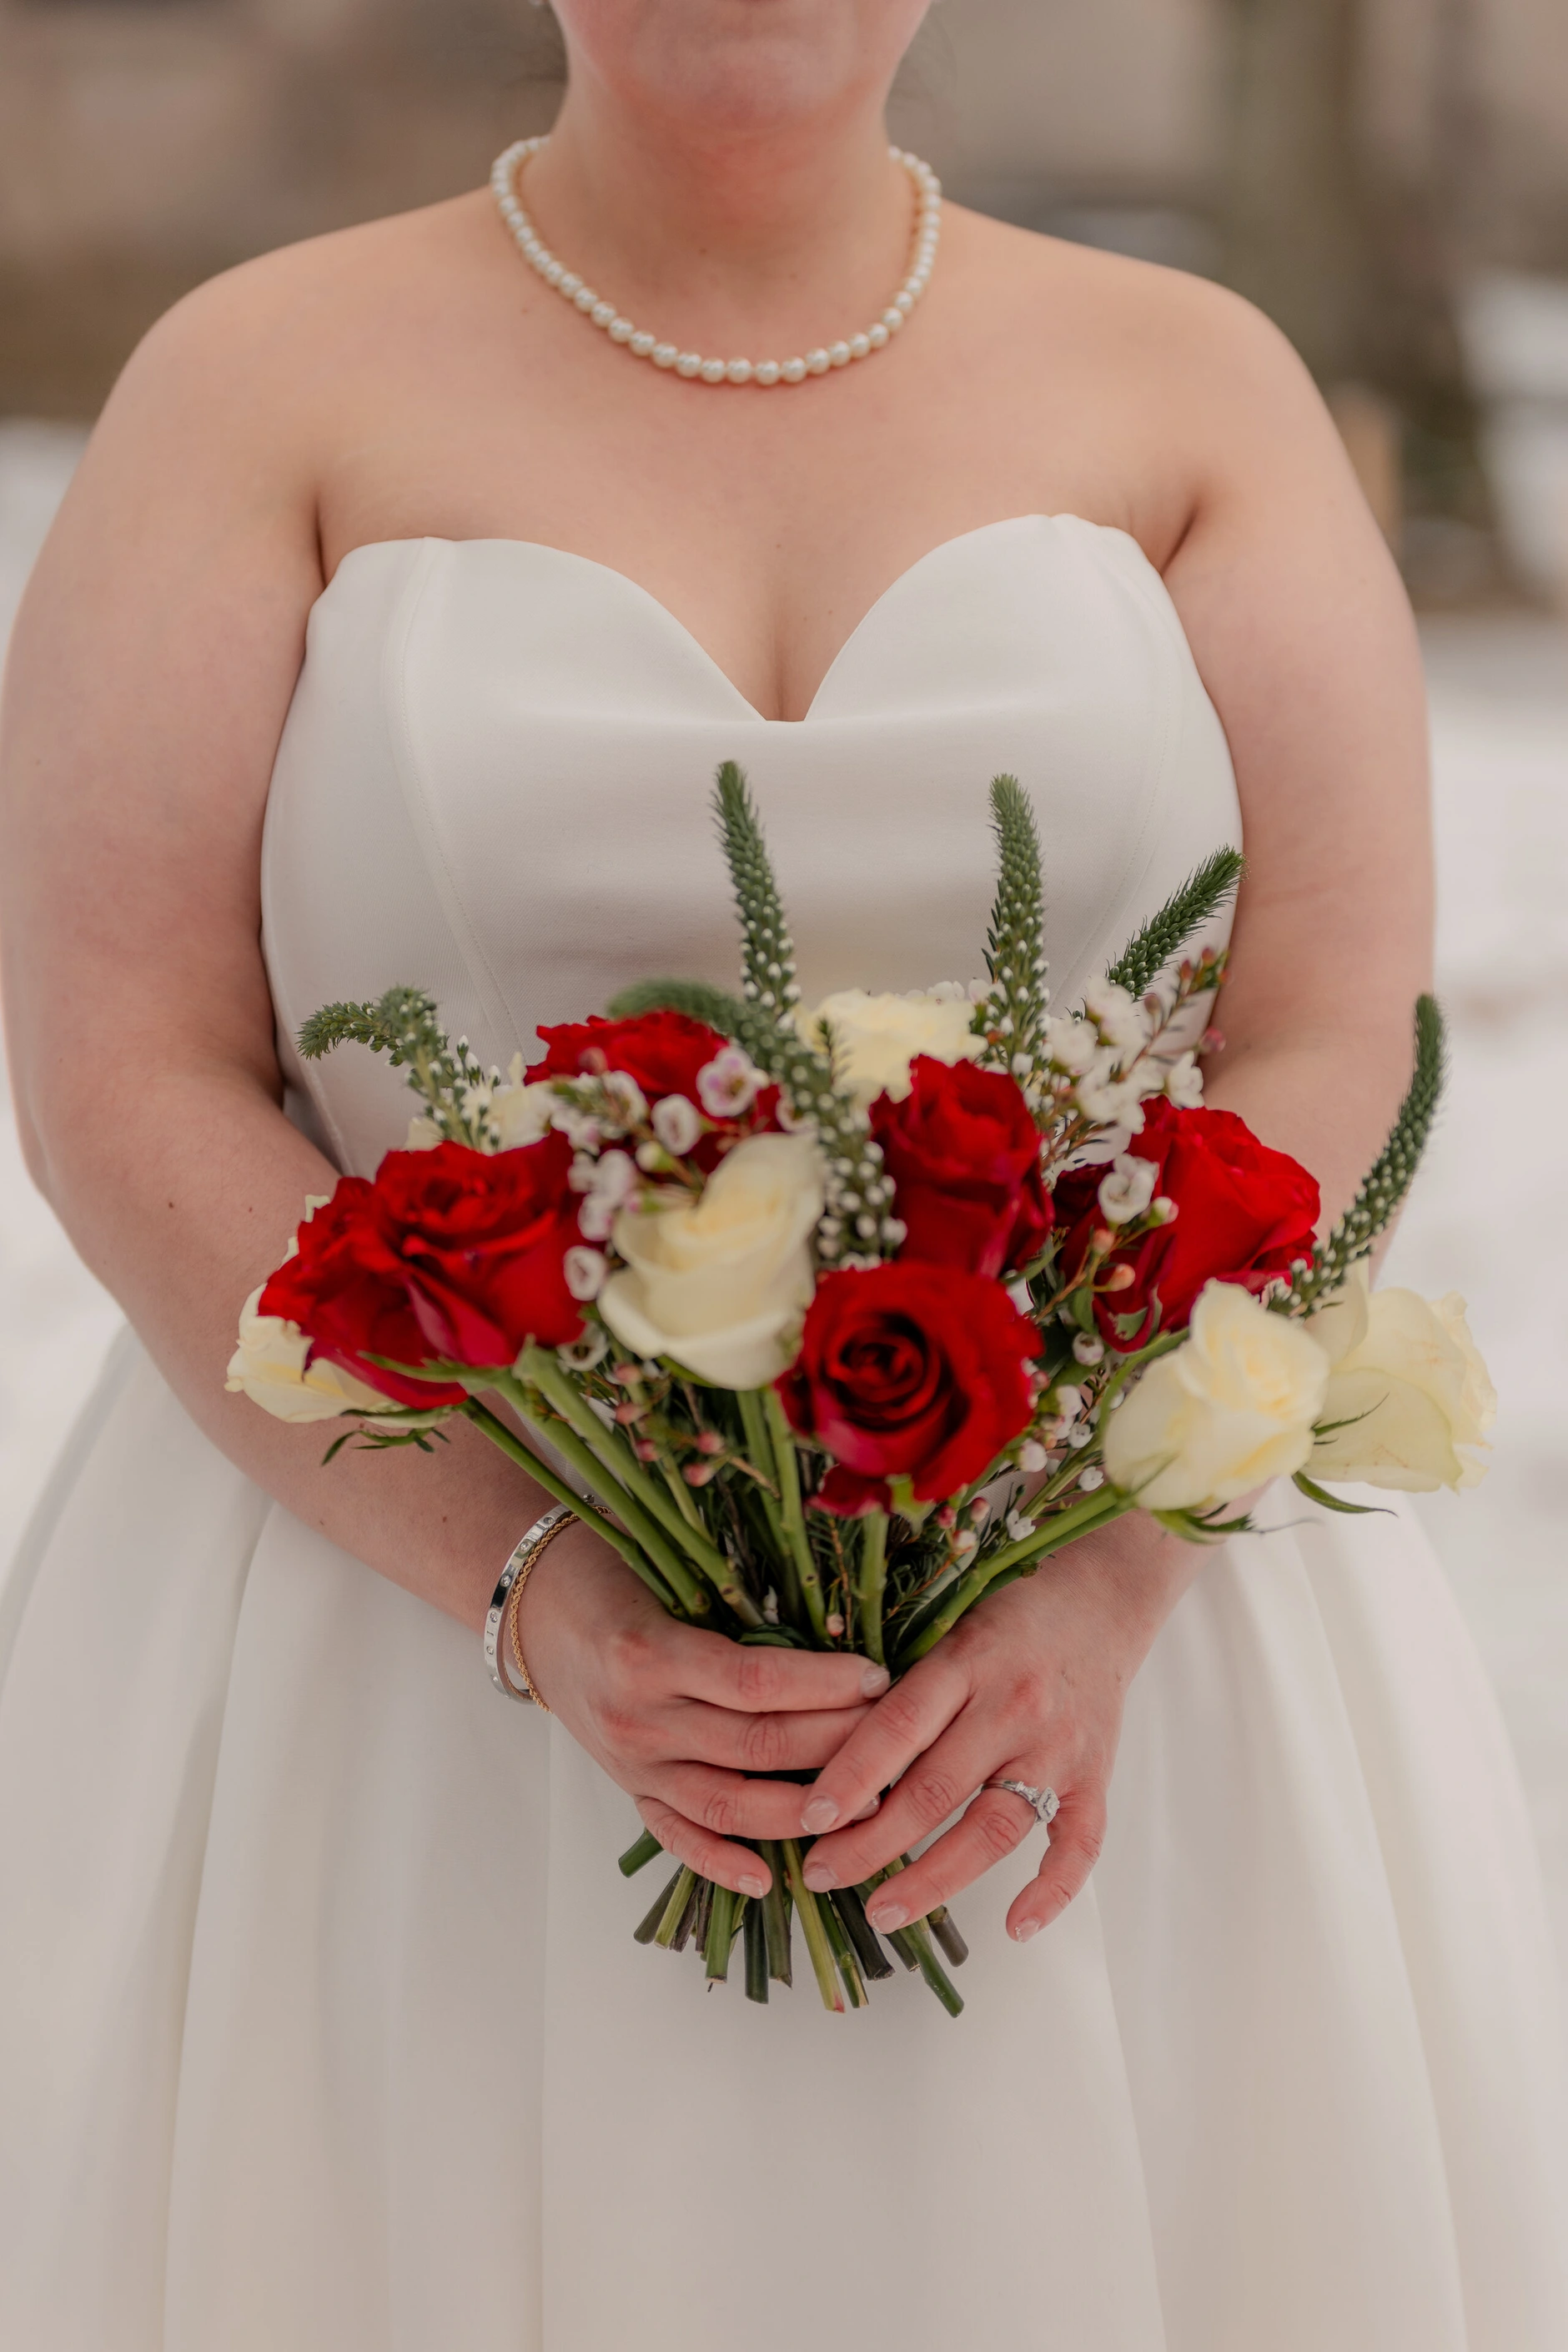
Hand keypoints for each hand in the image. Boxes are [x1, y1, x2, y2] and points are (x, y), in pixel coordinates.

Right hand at [515, 1519, 888, 1897]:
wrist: (533, 1609)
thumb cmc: (611, 1575)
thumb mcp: (666, 1573)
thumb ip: (735, 1603)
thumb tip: (836, 1621)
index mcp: (649, 1653)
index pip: (754, 1682)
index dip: (823, 1684)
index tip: (878, 1676)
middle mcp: (639, 1717)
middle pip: (755, 1746)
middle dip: (836, 1744)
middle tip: (897, 1735)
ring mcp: (632, 1763)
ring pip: (725, 1804)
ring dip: (800, 1811)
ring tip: (865, 1805)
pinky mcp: (628, 1789)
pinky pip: (676, 1837)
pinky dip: (721, 1863)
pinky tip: (768, 1878)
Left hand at [793, 1518, 1189, 1942]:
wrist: (1100, 1600)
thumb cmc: (1006, 1614)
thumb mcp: (947, 1623)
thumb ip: (903, 1681)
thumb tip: (824, 1748)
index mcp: (968, 1660)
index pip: (900, 1726)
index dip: (852, 1776)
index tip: (810, 1817)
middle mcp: (1015, 1706)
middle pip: (935, 1790)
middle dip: (871, 1843)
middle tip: (821, 1874)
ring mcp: (1060, 1748)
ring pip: (993, 1829)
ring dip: (934, 1880)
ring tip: (882, 1911)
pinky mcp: (1097, 1777)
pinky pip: (1079, 1845)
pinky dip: (1051, 1892)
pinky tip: (1014, 1927)